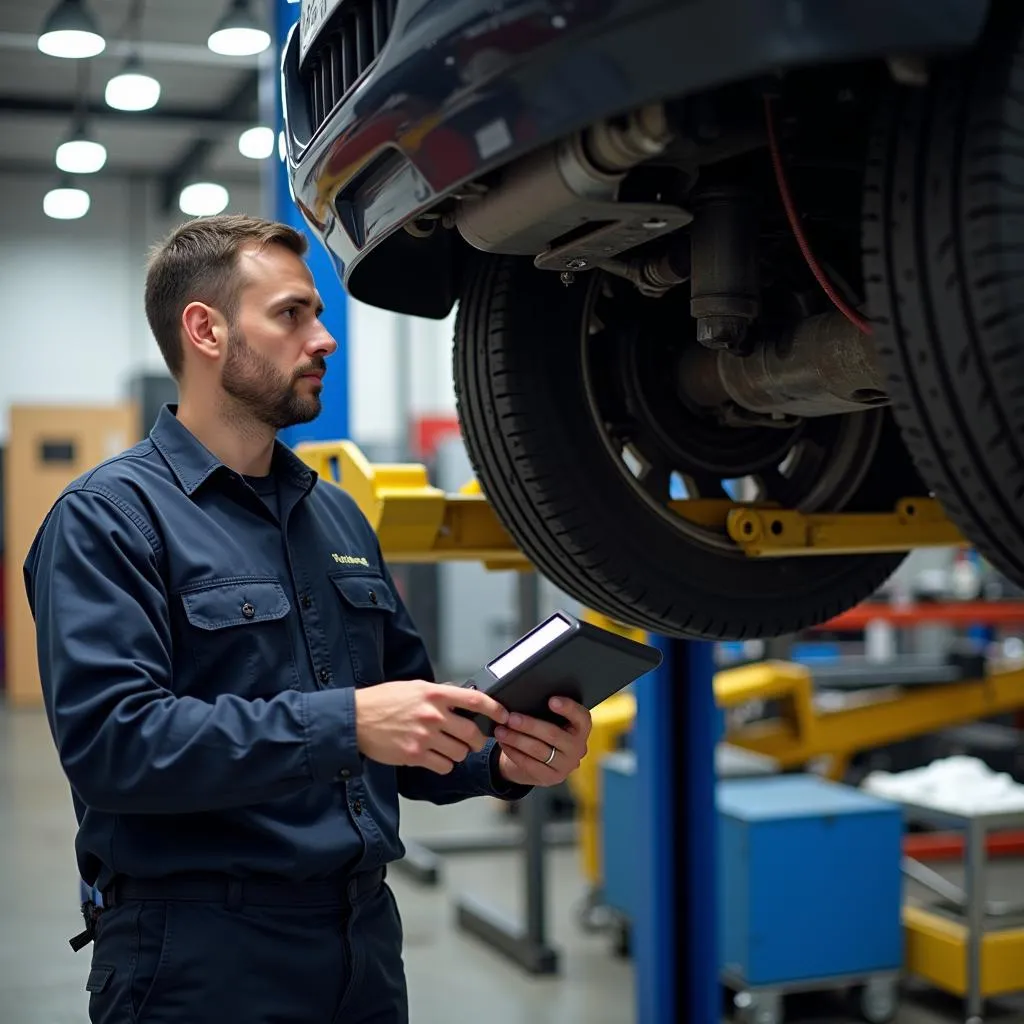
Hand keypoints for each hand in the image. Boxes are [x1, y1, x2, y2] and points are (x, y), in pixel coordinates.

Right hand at [355, 680, 508, 774]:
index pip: (476, 701)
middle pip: (473, 733)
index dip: (496, 709)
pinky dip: (444, 764)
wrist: (356, 719)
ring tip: (447, 747)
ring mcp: (425, 736)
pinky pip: (444, 766)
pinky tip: (434, 757)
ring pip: (460, 752)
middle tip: (473, 741)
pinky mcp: (415, 755)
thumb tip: (462, 700)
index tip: (504, 716)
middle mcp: (433, 714)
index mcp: (435, 693)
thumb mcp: (414, 688)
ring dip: (458, 753)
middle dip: (477, 740)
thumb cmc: (383, 701)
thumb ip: (439, 694)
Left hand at [493, 697, 591, 786]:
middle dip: (529, 725)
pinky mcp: (551, 777)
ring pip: (539, 750)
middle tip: (511, 718)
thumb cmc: (545, 731)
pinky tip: (504, 744)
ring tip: (501, 730)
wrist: (540, 760)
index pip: (581, 717)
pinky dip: (514, 752)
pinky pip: (530, 764)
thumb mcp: (551, 720)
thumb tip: (524, 700)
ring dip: (516, 739)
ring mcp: (566, 765)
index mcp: (582, 728)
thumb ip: (546, 711)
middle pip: (553, 734)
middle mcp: (578, 748)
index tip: (551, 700)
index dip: (568, 708)